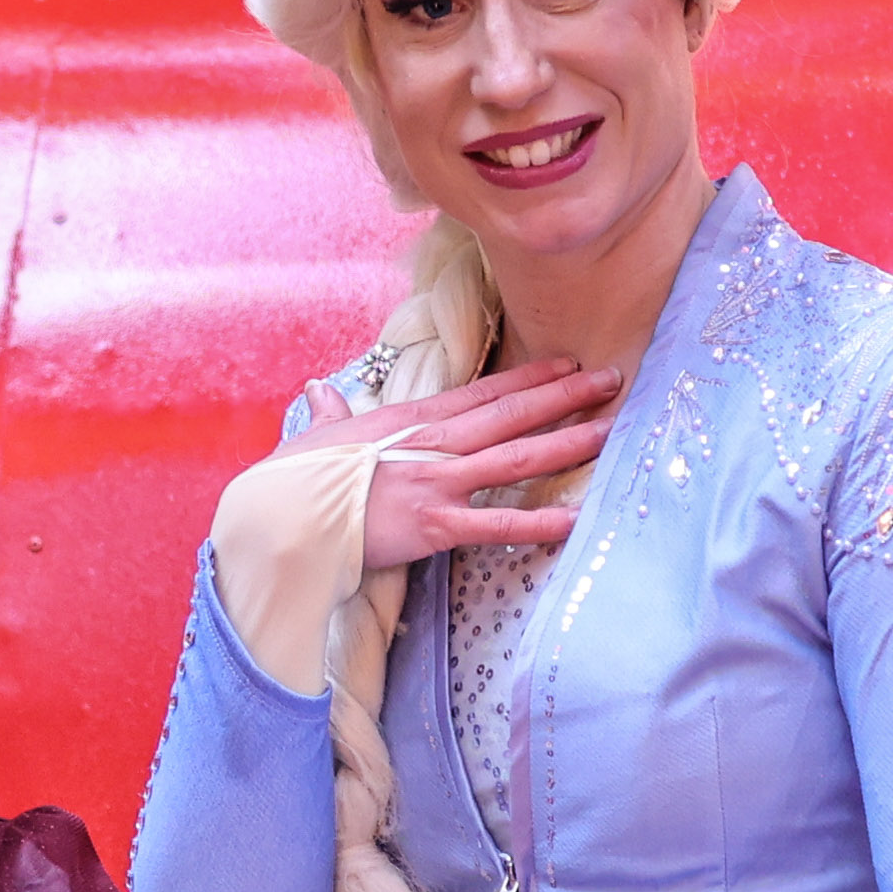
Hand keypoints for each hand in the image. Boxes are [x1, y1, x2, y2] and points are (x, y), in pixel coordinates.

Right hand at [303, 360, 619, 569]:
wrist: (281, 519)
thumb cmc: (293, 480)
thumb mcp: (318, 437)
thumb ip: (332, 413)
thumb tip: (321, 390)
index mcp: (409, 420)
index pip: (482, 392)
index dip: (529, 378)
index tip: (567, 365)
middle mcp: (431, 444)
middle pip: (511, 414)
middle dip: (564, 397)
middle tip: (612, 380)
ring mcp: (437, 483)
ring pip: (515, 457)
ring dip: (565, 443)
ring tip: (608, 430)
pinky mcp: (435, 526)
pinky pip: (498, 525)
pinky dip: (538, 522)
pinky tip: (574, 518)